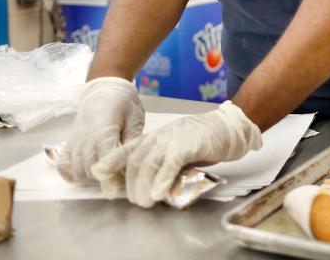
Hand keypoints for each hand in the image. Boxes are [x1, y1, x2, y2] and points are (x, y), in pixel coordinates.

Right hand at [56, 77, 144, 183]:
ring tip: (108, 176)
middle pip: (89, 171)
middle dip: (104, 180)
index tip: (119, 188)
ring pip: (77, 171)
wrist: (104, 90)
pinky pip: (63, 166)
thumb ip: (132, 142)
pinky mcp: (68, 144)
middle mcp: (84, 139)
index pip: (103, 162)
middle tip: (120, 181)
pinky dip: (71, 175)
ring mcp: (74, 142)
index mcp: (103, 130)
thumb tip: (133, 165)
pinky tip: (86, 175)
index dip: (111, 178)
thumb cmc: (124, 103)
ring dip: (91, 179)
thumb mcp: (135, 119)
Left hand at [91, 101, 261, 207]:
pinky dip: (162, 179)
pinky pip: (170, 162)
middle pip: (134, 160)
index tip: (97, 173)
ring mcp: (174, 139)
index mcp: (157, 137)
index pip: (127, 148)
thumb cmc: (206, 140)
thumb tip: (153, 186)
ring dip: (144, 186)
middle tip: (137, 201)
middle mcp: (161, 136)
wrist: (232, 126)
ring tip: (146, 202)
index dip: (111, 161)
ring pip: (148, 162)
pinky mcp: (190, 144)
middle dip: (131, 185)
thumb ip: (164, 164)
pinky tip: (160, 192)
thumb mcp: (179, 150)